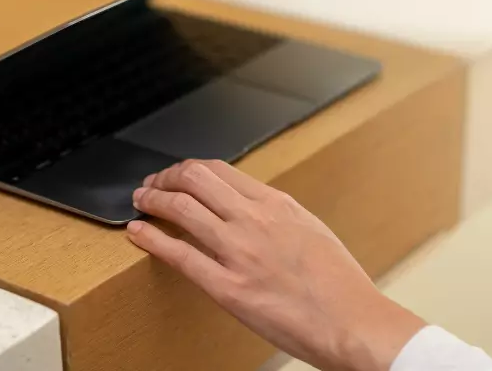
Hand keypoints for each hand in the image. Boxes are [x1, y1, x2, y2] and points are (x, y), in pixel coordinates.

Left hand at [127, 160, 424, 370]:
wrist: (353, 323)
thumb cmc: (339, 285)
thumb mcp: (311, 231)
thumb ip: (276, 215)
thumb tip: (248, 207)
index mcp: (278, 204)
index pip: (220, 170)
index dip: (188, 169)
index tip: (177, 175)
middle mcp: (256, 220)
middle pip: (195, 178)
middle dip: (166, 177)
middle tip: (152, 184)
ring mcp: (240, 252)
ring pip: (182, 209)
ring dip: (153, 200)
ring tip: (140, 202)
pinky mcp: (229, 287)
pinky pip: (179, 255)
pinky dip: (151, 239)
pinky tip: (137, 233)